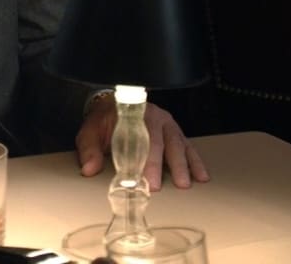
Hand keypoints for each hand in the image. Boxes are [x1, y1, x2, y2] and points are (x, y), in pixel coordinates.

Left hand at [76, 95, 208, 190]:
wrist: (113, 105)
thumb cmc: (104, 121)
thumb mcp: (90, 131)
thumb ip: (89, 149)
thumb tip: (89, 169)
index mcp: (133, 115)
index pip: (139, 137)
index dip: (140, 158)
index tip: (140, 178)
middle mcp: (154, 117)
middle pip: (161, 142)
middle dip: (161, 165)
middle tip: (160, 185)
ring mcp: (167, 125)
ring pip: (177, 144)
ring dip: (182, 165)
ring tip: (185, 183)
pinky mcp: (176, 133)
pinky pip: (188, 146)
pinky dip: (195, 161)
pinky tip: (201, 175)